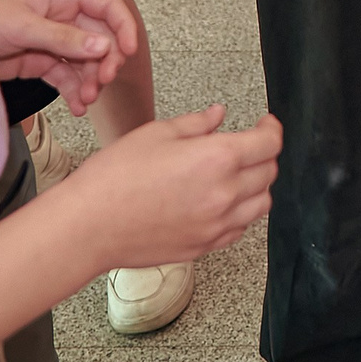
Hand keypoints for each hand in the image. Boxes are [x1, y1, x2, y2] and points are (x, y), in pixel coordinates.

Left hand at [0, 0, 136, 112]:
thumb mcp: (22, 27)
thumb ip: (63, 37)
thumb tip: (104, 45)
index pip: (105, 5)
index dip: (122, 26)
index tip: (128, 52)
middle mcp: (61, 15)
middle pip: (100, 37)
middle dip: (105, 60)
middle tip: (103, 82)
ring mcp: (51, 40)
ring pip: (85, 61)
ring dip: (90, 80)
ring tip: (86, 99)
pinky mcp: (40, 62)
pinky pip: (67, 77)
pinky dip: (74, 92)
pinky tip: (77, 107)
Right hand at [71, 108, 282, 270]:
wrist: (89, 225)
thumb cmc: (115, 177)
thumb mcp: (157, 133)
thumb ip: (197, 124)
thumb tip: (219, 115)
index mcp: (217, 159)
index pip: (268, 144)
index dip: (271, 129)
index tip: (266, 123)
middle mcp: (225, 195)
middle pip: (269, 172)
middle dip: (264, 154)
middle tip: (247, 144)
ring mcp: (216, 225)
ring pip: (261, 204)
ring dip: (257, 186)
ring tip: (237, 174)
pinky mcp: (204, 246)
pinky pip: (239, 229)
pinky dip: (240, 213)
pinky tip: (220, 201)